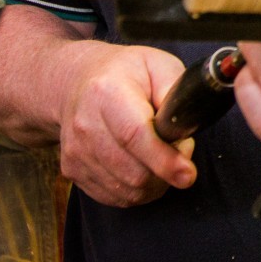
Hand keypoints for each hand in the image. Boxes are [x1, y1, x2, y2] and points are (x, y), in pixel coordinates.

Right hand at [57, 40, 197, 206]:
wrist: (77, 82)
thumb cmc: (125, 72)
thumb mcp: (159, 64)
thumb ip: (175, 92)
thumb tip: (185, 125)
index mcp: (107, 92)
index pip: (134, 135)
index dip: (164, 160)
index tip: (188, 174)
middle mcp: (85, 124)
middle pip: (133, 172)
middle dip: (166, 171)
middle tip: (178, 148)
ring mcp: (76, 151)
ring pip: (127, 191)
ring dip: (155, 182)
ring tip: (160, 154)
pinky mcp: (72, 170)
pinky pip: (115, 197)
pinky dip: (137, 189)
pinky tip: (142, 165)